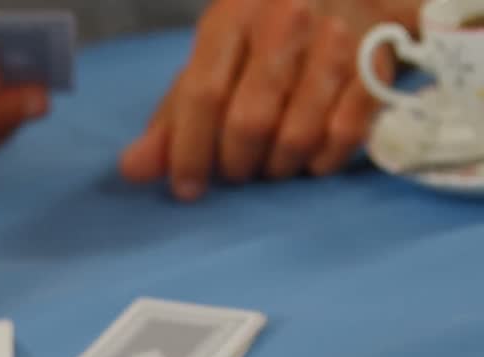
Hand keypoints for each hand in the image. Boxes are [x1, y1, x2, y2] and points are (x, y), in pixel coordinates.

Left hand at [120, 0, 398, 200]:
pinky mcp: (376, 66)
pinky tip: (308, 160)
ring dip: (276, 167)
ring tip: (268, 165)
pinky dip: (319, 162)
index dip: (189, 151)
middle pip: (249, 121)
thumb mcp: (211, 64)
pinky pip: (343, 136)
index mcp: (231, 16)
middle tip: (234, 172)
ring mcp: (337, 41)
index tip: (186, 189)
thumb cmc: (264, 39)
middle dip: (235, 163)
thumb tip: (132, 170)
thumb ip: (171, 119)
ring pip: (296, 134)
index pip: (202, 94)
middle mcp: (285, 20)